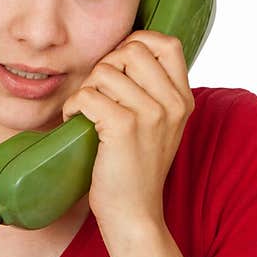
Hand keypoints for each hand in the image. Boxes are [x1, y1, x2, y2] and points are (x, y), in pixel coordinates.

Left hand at [61, 30, 194, 232]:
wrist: (134, 213)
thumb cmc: (137, 166)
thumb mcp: (161, 123)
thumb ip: (153, 88)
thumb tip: (125, 49)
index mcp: (183, 98)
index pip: (166, 43)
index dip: (136, 43)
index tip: (119, 65)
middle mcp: (172, 103)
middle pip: (131, 50)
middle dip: (106, 66)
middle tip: (99, 93)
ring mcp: (150, 114)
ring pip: (104, 71)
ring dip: (86, 89)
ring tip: (88, 112)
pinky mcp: (124, 127)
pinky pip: (88, 95)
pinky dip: (73, 106)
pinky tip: (77, 121)